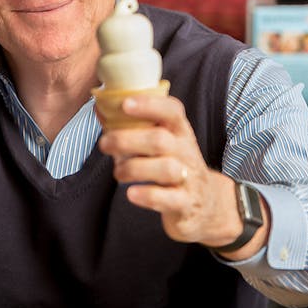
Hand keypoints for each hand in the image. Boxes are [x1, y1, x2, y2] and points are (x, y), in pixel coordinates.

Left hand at [96, 94, 246, 248]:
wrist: (207, 203)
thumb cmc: (175, 165)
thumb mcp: (163, 143)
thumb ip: (134, 127)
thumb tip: (101, 107)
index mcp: (180, 132)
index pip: (172, 111)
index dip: (149, 104)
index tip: (125, 103)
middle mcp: (186, 152)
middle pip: (160, 140)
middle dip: (126, 140)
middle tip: (104, 144)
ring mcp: (188, 178)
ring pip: (165, 168)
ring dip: (133, 169)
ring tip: (118, 172)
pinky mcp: (185, 204)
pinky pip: (168, 198)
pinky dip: (147, 195)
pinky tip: (131, 194)